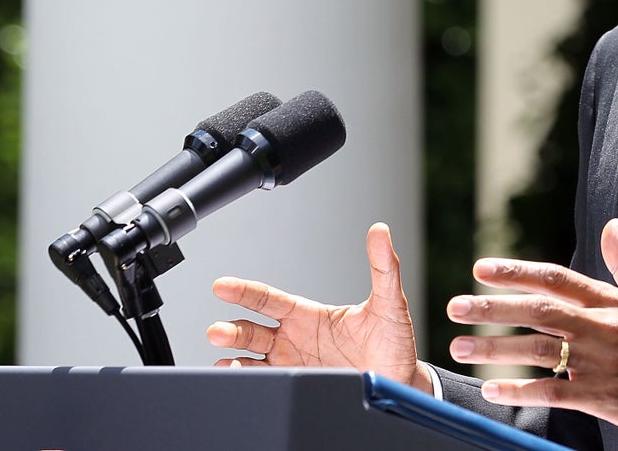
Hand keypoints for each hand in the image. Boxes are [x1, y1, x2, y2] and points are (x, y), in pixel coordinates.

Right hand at [207, 222, 431, 391]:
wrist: (400, 382)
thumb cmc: (393, 341)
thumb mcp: (389, 303)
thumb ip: (383, 267)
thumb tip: (381, 231)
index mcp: (310, 316)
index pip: (270, 300)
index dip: (245, 292)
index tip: (222, 286)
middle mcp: (295, 339)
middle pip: (253, 331)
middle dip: (232, 330)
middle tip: (217, 331)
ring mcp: (294, 365)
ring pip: (253, 359)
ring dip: (235, 358)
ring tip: (226, 361)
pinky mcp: (300, 387)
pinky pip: (266, 384)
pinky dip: (249, 382)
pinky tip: (240, 381)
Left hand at [446, 219, 617, 444]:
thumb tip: (611, 225)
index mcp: (611, 300)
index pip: (557, 277)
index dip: (517, 271)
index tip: (481, 268)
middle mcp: (603, 325)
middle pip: (539, 309)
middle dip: (492, 307)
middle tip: (455, 306)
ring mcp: (602, 361)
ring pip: (539, 349)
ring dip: (495, 349)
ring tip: (461, 347)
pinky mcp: (604, 395)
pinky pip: (553, 390)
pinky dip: (521, 391)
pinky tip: (494, 392)